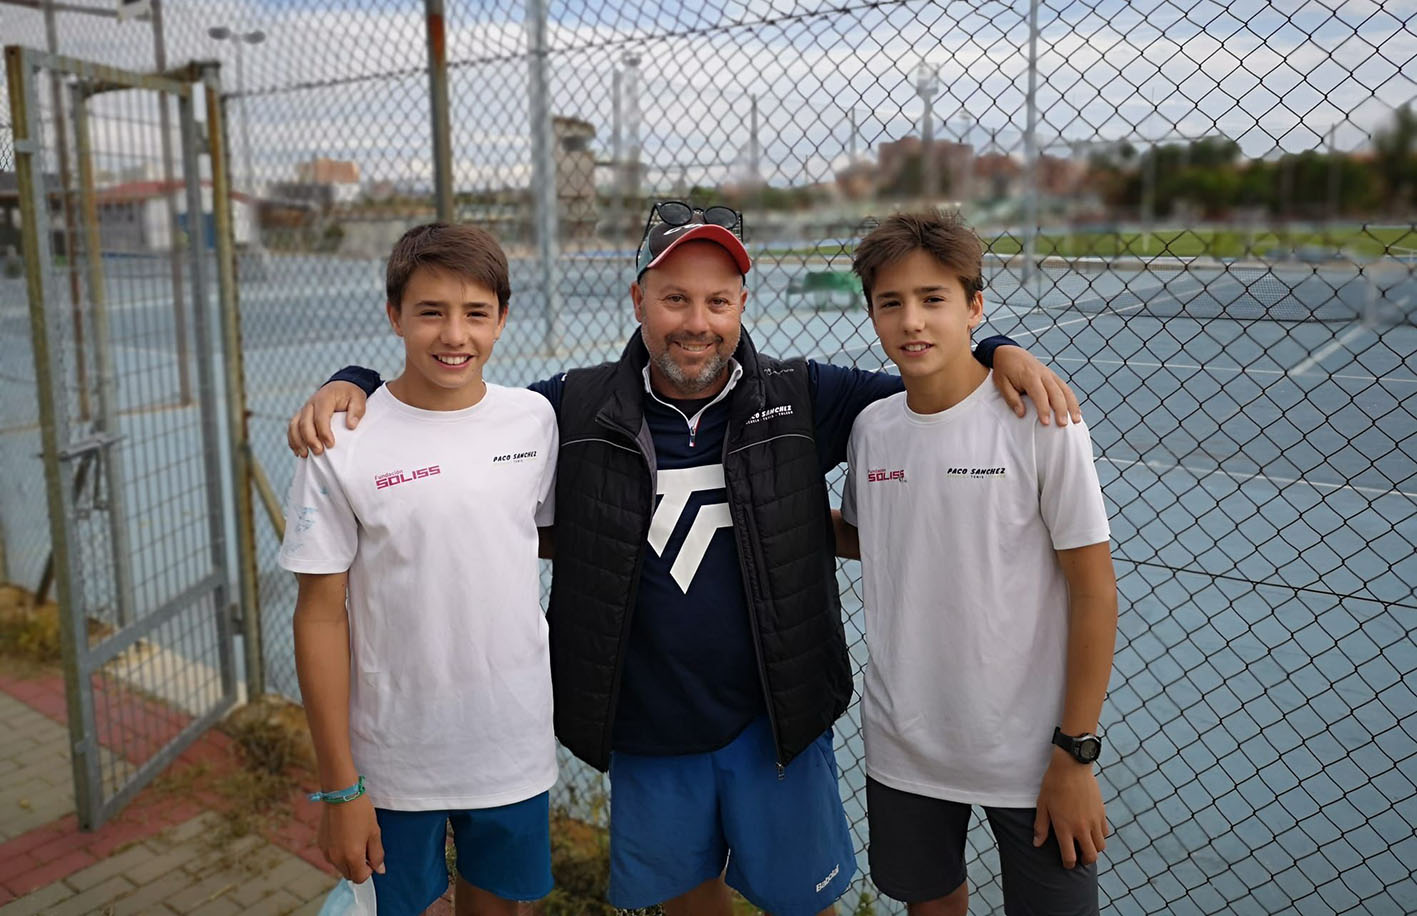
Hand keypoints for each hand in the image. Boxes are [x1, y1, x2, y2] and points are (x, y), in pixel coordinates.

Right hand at [287, 381, 366, 456]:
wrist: (340, 386)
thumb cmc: (350, 394)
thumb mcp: (358, 399)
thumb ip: (356, 411)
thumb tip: (351, 425)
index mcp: (324, 398)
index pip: (320, 417)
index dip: (324, 432)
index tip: (331, 445)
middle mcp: (311, 403)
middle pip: (305, 423)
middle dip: (310, 439)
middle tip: (319, 452)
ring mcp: (304, 409)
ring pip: (294, 426)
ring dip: (298, 441)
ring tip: (304, 455)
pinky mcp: (301, 415)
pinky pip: (292, 428)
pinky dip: (293, 440)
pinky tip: (298, 451)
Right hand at [317, 794, 384, 882]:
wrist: (340, 794)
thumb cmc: (360, 811)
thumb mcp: (374, 832)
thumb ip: (377, 854)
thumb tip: (379, 870)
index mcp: (352, 857)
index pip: (360, 878)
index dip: (368, 870)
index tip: (371, 855)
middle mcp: (336, 858)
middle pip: (348, 874)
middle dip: (358, 867)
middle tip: (364, 846)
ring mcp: (326, 852)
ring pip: (339, 866)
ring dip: (347, 860)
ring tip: (354, 838)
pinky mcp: (320, 844)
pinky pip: (331, 856)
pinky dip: (338, 852)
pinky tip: (344, 835)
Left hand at [991, 346, 1081, 425]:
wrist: (1010, 353)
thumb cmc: (1004, 370)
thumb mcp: (1002, 384)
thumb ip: (1012, 399)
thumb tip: (1021, 414)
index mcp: (1029, 376)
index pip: (1039, 394)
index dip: (1043, 409)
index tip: (1046, 423)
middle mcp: (1043, 374)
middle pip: (1056, 393)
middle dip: (1061, 410)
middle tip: (1063, 425)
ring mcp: (1050, 375)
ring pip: (1065, 390)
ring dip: (1072, 406)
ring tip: (1076, 420)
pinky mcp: (1054, 376)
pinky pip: (1066, 388)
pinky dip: (1073, 400)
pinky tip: (1077, 412)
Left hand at [1033, 748, 1108, 868]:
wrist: (1072, 766)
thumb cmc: (1053, 784)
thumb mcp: (1042, 805)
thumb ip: (1041, 827)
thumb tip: (1037, 844)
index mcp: (1065, 828)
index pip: (1070, 857)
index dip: (1068, 864)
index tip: (1067, 864)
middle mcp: (1082, 828)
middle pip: (1090, 856)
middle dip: (1084, 861)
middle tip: (1079, 857)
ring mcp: (1094, 820)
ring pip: (1101, 846)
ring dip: (1094, 849)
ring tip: (1086, 845)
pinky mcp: (1102, 812)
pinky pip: (1106, 832)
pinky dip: (1100, 836)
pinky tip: (1092, 831)